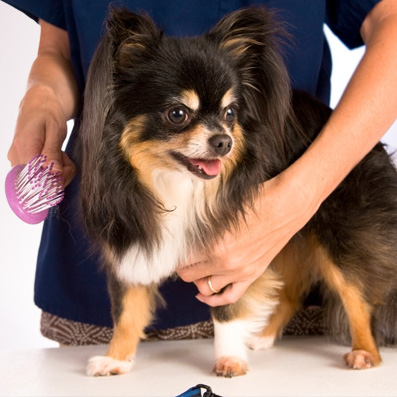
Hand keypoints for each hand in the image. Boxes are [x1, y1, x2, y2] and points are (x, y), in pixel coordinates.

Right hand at [7, 85, 75, 185]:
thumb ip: (53, 153)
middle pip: (40, 181)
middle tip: (66, 157)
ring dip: (57, 172)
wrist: (38, 104)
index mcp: (25, 147)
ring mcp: (16, 161)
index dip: (56, 178)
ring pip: (40, 180)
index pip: (38, 177)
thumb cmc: (48, 114)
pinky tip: (55, 158)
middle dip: (60, 174)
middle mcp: (16, 157)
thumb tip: (53, 173)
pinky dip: (51, 170)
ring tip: (60, 154)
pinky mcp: (20, 162)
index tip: (67, 167)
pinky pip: (37, 175)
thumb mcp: (55, 131)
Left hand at [177, 170, 317, 306]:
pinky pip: (229, 297)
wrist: (287, 205)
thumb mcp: (222, 210)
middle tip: (181, 259)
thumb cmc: (256, 201)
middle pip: (189, 275)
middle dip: (183, 268)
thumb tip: (185, 231)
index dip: (175, 255)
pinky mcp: (252, 275)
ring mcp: (239, 272)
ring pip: (205, 288)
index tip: (173, 250)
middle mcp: (224, 262)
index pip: (182, 258)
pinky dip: (213, 299)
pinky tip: (204, 294)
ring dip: (196, 280)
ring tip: (194, 269)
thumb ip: (203, 226)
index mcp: (214, 243)